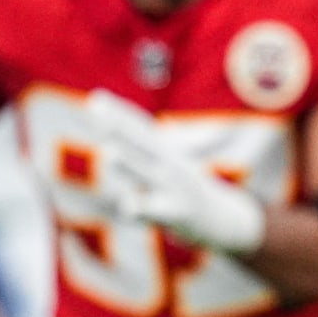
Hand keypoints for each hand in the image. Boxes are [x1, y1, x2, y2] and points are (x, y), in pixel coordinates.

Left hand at [87, 89, 265, 253]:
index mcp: (166, 151)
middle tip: (95, 107)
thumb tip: (141, 136)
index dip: (118, 112)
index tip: (97, 96)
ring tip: (108, 153)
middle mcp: (169, 164)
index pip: (139, 127)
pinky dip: (140, 208)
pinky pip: (153, 211)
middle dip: (116, 125)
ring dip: (128, 164)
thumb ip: (153, 151)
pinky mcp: (175, 213)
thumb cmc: (189, 191)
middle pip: (139, 141)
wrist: (222, 220)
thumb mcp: (174, 166)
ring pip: (145, 173)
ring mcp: (173, 187)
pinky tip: (127, 206)